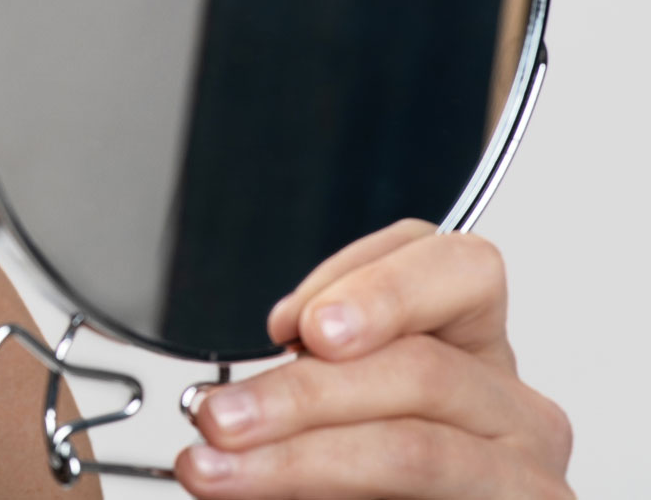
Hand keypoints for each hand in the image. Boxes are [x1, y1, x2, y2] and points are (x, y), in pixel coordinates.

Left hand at [175, 219, 572, 497]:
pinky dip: (331, 483)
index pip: (452, 267)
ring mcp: (525, 472)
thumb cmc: (359, 488)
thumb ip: (306, 387)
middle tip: (219, 415)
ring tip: (218, 467)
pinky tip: (277, 492)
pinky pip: (426, 486)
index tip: (286, 325)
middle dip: (303, 389)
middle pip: (422, 364)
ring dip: (299, 453)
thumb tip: (223, 399)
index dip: (368, 281)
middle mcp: (513, 407)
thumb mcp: (325, 422)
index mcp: (471, 353)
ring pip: (414, 442)